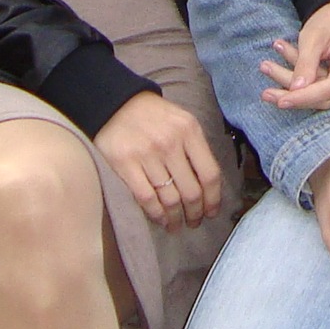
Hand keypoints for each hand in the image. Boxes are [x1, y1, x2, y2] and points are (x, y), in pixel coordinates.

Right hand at [93, 90, 223, 231]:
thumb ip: (196, 148)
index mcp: (190, 132)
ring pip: (169, 199)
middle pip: (191, 191)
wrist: (116, 103)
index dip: (213, 199)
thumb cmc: (154, 116)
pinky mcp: (126, 165)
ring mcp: (148, 155)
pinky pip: (146, 198)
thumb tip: (209, 184)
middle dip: (195, 213)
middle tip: (194, 222)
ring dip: (175, 218)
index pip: (210, 174)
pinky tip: (159, 219)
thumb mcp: (183, 122)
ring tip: (176, 225)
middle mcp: (171, 144)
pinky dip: (156, 214)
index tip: (212, 212)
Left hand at [260, 0, 329, 110]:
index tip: (280, 101)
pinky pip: (325, 87)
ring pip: (323, 94)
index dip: (304, 97)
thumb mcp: (314, 36)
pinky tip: (280, 65)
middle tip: (266, 93)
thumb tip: (294, 91)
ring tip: (267, 68)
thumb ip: (305, 63)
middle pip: (327, 96)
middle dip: (295, 95)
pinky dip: (303, 79)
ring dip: (294, 84)